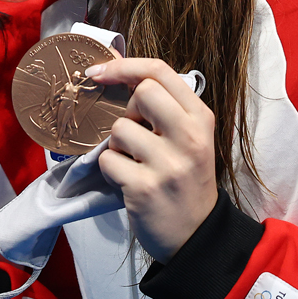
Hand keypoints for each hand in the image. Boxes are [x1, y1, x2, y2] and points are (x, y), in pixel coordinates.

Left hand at [87, 57, 217, 263]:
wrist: (196, 234)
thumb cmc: (183, 179)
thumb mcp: (186, 138)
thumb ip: (160, 106)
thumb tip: (110, 64)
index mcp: (200, 119)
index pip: (160, 71)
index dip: (123, 66)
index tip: (97, 71)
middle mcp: (190, 137)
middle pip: (141, 93)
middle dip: (128, 112)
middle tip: (136, 136)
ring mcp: (169, 163)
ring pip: (119, 129)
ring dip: (117, 146)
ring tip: (135, 164)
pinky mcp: (145, 187)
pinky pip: (107, 160)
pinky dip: (110, 170)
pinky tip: (127, 182)